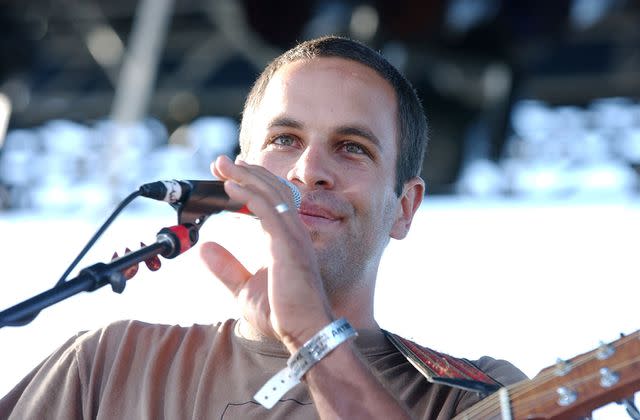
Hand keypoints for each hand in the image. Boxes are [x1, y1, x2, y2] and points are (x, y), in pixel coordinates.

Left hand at [200, 155, 332, 351]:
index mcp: (285, 239)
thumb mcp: (243, 288)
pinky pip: (268, 210)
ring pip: (270, 194)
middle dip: (245, 173)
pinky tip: (231, 186)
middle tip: (221, 162)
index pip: (269, 201)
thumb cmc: (282, 312)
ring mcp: (292, 235)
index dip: (249, 185)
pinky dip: (249, 194)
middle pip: (270, 190)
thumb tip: (205, 248)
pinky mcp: (288, 243)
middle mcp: (292, 231)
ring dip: (245, 176)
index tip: (228, 176)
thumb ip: (226, 267)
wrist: (303, 330)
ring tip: (223, 165)